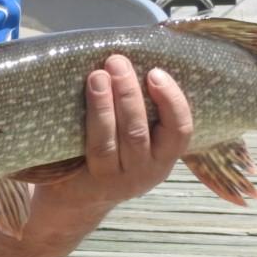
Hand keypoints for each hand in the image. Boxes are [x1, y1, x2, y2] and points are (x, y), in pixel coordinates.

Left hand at [41, 54, 193, 215]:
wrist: (75, 200)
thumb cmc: (108, 154)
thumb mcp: (134, 138)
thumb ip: (140, 109)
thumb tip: (135, 56)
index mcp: (164, 156)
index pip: (181, 130)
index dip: (171, 101)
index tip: (156, 73)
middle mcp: (147, 171)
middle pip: (141, 130)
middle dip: (129, 92)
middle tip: (117, 61)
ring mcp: (119, 179)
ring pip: (117, 139)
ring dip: (106, 104)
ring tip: (97, 75)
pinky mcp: (93, 182)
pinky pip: (95, 149)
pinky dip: (93, 120)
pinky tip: (83, 98)